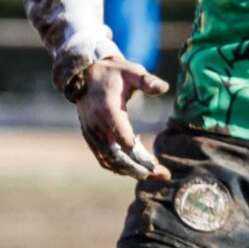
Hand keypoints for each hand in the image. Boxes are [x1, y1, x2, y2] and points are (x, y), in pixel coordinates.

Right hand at [74, 57, 171, 178]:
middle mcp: (97, 124)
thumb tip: (164, 87)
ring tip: (153, 175)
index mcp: (108, 109)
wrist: (84, 74)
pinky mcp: (90, 136)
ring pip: (109, 160)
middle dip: (139, 168)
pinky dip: (117, 167)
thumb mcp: (132, 71)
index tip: (155, 163)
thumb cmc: (114, 73)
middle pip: (117, 154)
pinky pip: (102, 157)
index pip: (122, 138)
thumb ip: (147, 80)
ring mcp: (91, 132)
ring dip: (130, 171)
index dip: (137, 153)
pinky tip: (134, 171)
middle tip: (162, 175)